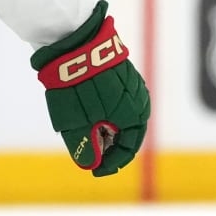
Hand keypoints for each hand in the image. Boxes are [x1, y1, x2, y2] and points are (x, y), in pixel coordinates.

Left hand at [31, 2, 149, 176]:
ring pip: (122, 117)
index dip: (111, 164)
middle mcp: (140, 101)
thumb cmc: (77, 87)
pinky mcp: (121, 74)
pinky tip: (89, 116)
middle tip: (92, 157)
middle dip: (109, 148)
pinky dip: (105, 114)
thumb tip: (90, 165)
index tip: (95, 171)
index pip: (128, 149)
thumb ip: (85, 147)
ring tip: (88, 138)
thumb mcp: (77, 124)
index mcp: (135, 116)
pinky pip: (117, 102)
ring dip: (107, 130)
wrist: (75, 44)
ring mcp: (132, 86)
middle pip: (127, 133)